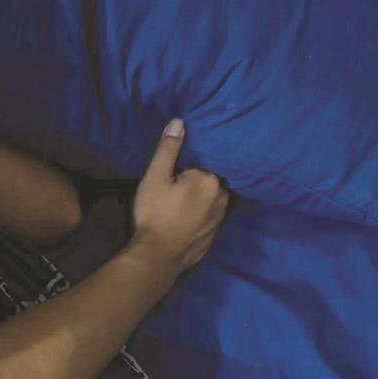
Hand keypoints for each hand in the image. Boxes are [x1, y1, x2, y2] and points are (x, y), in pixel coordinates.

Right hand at [130, 118, 229, 273]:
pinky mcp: (215, 235)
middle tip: (171, 193)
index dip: (182, 170)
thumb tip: (179, 122)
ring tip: (177, 207)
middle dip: (193, 184)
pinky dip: (199, 217)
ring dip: (197, 201)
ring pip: (209, 201)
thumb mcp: (155, 177)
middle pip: (206, 182)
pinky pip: (208, 218)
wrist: (158, 256)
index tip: (170, 179)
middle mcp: (223, 197)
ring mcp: (221, 219)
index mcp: (210, 180)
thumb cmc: (155, 213)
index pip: (199, 165)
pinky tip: (183, 222)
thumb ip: (168, 149)